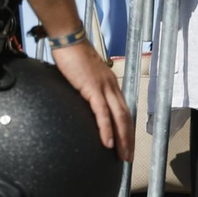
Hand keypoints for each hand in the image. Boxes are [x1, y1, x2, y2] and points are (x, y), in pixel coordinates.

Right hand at [51, 41, 134, 160]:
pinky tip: (107, 142)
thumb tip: (82, 99)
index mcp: (110, 84)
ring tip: (122, 155)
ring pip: (119, 117)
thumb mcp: (83, 76)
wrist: (69, 40)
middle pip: (126, 116)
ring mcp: (104, 87)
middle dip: (128, 138)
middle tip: (128, 156)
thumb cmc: (73, 56)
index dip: (126, 128)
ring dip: (122, 138)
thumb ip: (86, 89)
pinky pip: (102, 113)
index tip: (126, 143)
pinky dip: (106, 129)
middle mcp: (111, 86)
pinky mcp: (92, 88)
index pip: (123, 110)